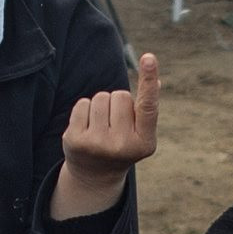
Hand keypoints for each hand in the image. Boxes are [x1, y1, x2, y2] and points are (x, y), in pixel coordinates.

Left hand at [53, 52, 162, 219]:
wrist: (95, 176)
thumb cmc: (123, 147)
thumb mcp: (140, 134)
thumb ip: (147, 111)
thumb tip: (156, 83)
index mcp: (144, 143)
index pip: (147, 106)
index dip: (148, 80)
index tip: (148, 57)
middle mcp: (121, 146)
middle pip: (120, 96)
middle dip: (118, 103)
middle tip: (115, 124)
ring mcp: (97, 144)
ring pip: (101, 98)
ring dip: (101, 106)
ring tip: (101, 126)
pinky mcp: (76, 140)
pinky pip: (82, 104)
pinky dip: (85, 110)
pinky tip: (87, 127)